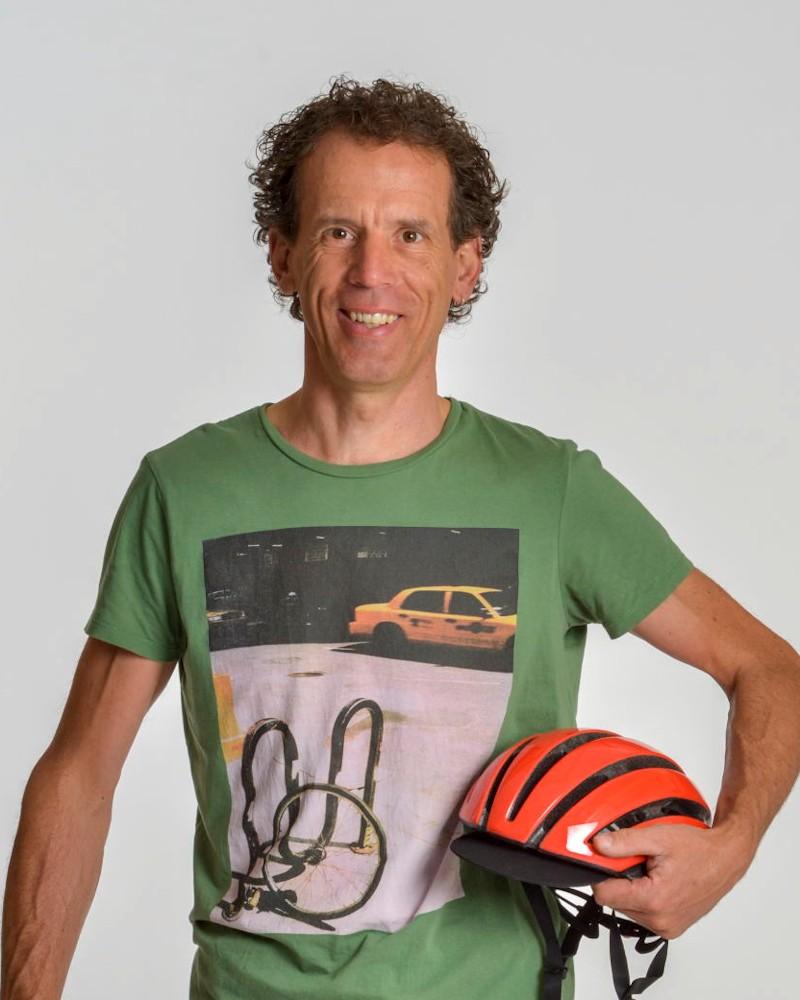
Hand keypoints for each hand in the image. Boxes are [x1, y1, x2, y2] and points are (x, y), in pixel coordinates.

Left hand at [589, 822, 753, 939]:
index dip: (602, 873)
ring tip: (653, 871)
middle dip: (621, 880)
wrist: (727, 859)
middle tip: (640, 862)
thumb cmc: (699, 849)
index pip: (604, 894)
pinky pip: (644, 914)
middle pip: (616, 901)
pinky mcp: (673, 928)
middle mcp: (660, 921)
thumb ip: (624, 842)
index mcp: (654, 901)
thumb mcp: (658, 837)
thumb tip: (598, 845)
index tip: (609, 860)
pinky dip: (646, 898)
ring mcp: (668, 927)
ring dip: (633, 889)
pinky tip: (659, 882)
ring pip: (629, 908)